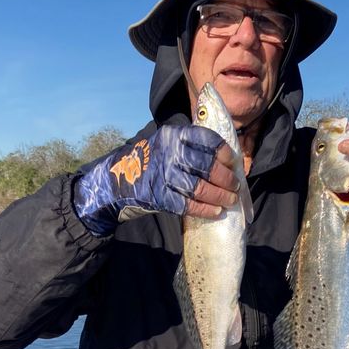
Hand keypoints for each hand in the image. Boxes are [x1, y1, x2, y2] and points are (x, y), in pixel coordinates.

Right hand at [75, 124, 240, 234]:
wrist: (114, 181)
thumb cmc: (149, 163)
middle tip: (234, 186)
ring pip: (199, 187)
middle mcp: (168, 152)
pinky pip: (187, 204)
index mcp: (173, 136)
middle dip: (225, 178)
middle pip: (207, 165)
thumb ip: (189, 148)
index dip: (223, 152)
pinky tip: (215, 212)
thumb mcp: (166, 145)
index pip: (206, 139)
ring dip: (219, 196)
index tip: (232, 162)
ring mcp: (162, 175)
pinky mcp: (158, 196)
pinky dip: (205, 209)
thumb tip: (224, 163)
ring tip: (229, 200)